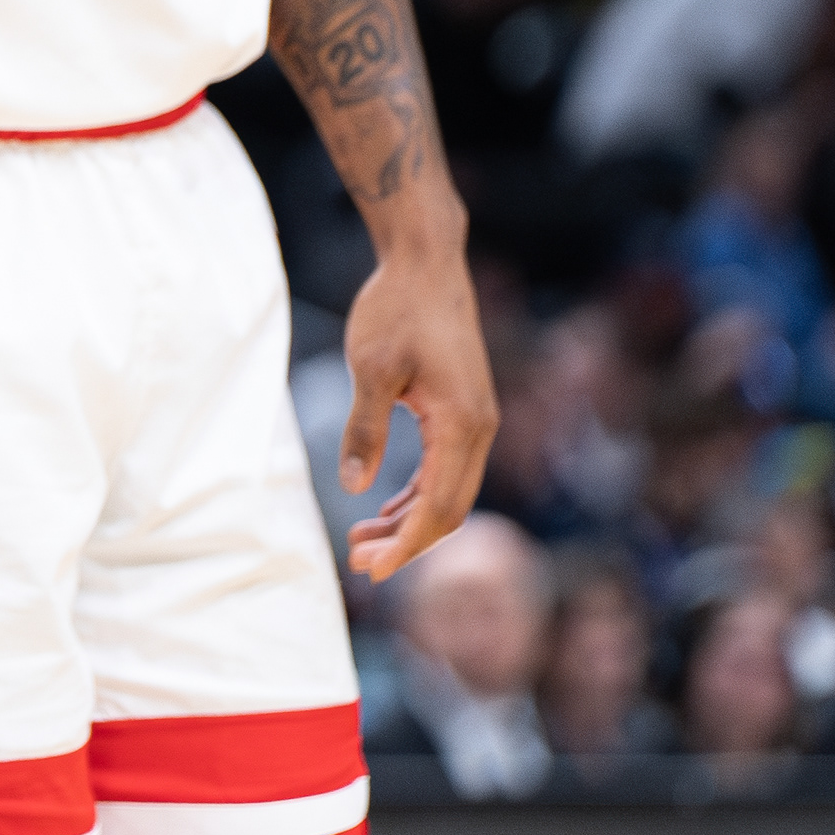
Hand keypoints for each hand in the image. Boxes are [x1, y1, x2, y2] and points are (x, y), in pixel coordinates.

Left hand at [337, 243, 495, 581]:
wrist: (425, 264)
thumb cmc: (395, 310)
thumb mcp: (370, 370)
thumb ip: (363, 429)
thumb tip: (353, 487)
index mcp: (462, 424)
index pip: (439, 507)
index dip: (407, 545)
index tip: (371, 569)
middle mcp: (480, 428)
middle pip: (450, 509)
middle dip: (407, 543)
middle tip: (358, 563)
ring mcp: (477, 420)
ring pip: (449, 491)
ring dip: (410, 521)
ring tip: (362, 540)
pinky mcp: (464, 411)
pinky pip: (447, 468)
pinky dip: (417, 493)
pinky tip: (385, 505)